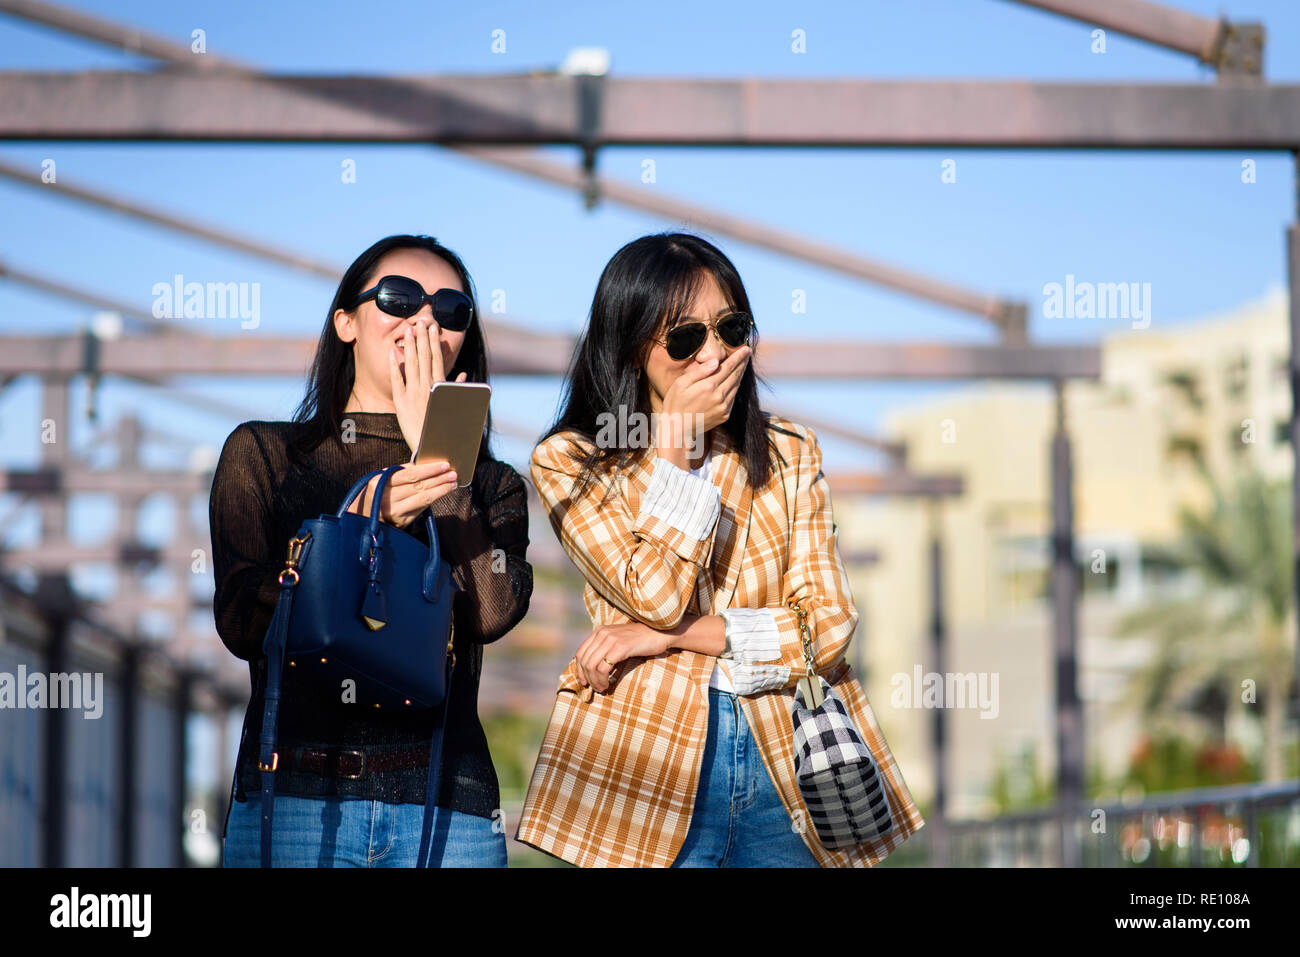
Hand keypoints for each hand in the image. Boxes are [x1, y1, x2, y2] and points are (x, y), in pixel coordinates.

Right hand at [346, 460, 457, 528]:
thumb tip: (425, 465)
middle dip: (439, 479)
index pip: (411, 474)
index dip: (429, 470)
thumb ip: (400, 473)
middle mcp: (388, 498)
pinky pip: (422, 508)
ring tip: (453, 483)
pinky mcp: (402, 521)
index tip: (444, 465)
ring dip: (441, 490)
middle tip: (453, 473)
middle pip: (420, 486)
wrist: (363, 517)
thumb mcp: (382, 479)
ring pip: (424, 498)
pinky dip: (434, 499)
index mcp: (380, 482)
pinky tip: (443, 492)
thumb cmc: (376, 493)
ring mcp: (396, 512)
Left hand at [388, 317, 469, 454]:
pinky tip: (392, 353)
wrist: (434, 450)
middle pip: (424, 357)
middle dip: (422, 338)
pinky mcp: (401, 403)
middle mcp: (427, 387)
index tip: (432, 327)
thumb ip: (456, 389)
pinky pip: (396, 381)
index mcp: (440, 387)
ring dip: (409, 346)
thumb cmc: (446, 430)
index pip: (436, 358)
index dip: (433, 341)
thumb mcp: (455, 409)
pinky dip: (394, 367)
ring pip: (411, 364)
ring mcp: (413, 394)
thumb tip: (461, 375)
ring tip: (408, 329)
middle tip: (420, 320)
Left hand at [574, 622, 671, 693]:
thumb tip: (592, 669)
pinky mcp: (620, 648)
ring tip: (601, 688)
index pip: (580, 652)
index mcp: (599, 631)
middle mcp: (602, 633)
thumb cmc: (640, 641)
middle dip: (587, 678)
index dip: (579, 670)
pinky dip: (602, 679)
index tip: (584, 681)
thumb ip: (605, 649)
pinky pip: (603, 668)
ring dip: (594, 681)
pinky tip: (608, 684)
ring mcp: (611, 639)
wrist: (659, 634)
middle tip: (594, 688)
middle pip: (584, 660)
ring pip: (592, 665)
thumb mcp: (618, 641)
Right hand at [657, 344, 750, 459]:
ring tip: (743, 364)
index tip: (746, 349)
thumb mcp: (681, 384)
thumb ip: (700, 371)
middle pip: (735, 375)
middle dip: (742, 363)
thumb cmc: (675, 404)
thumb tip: (716, 361)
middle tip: (747, 353)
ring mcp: (724, 407)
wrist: (677, 431)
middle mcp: (720, 396)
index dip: (738, 357)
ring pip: (736, 386)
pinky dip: (735, 387)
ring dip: (740, 374)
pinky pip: (733, 397)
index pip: (728, 367)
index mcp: (709, 386)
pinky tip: (735, 380)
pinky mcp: (725, 415)